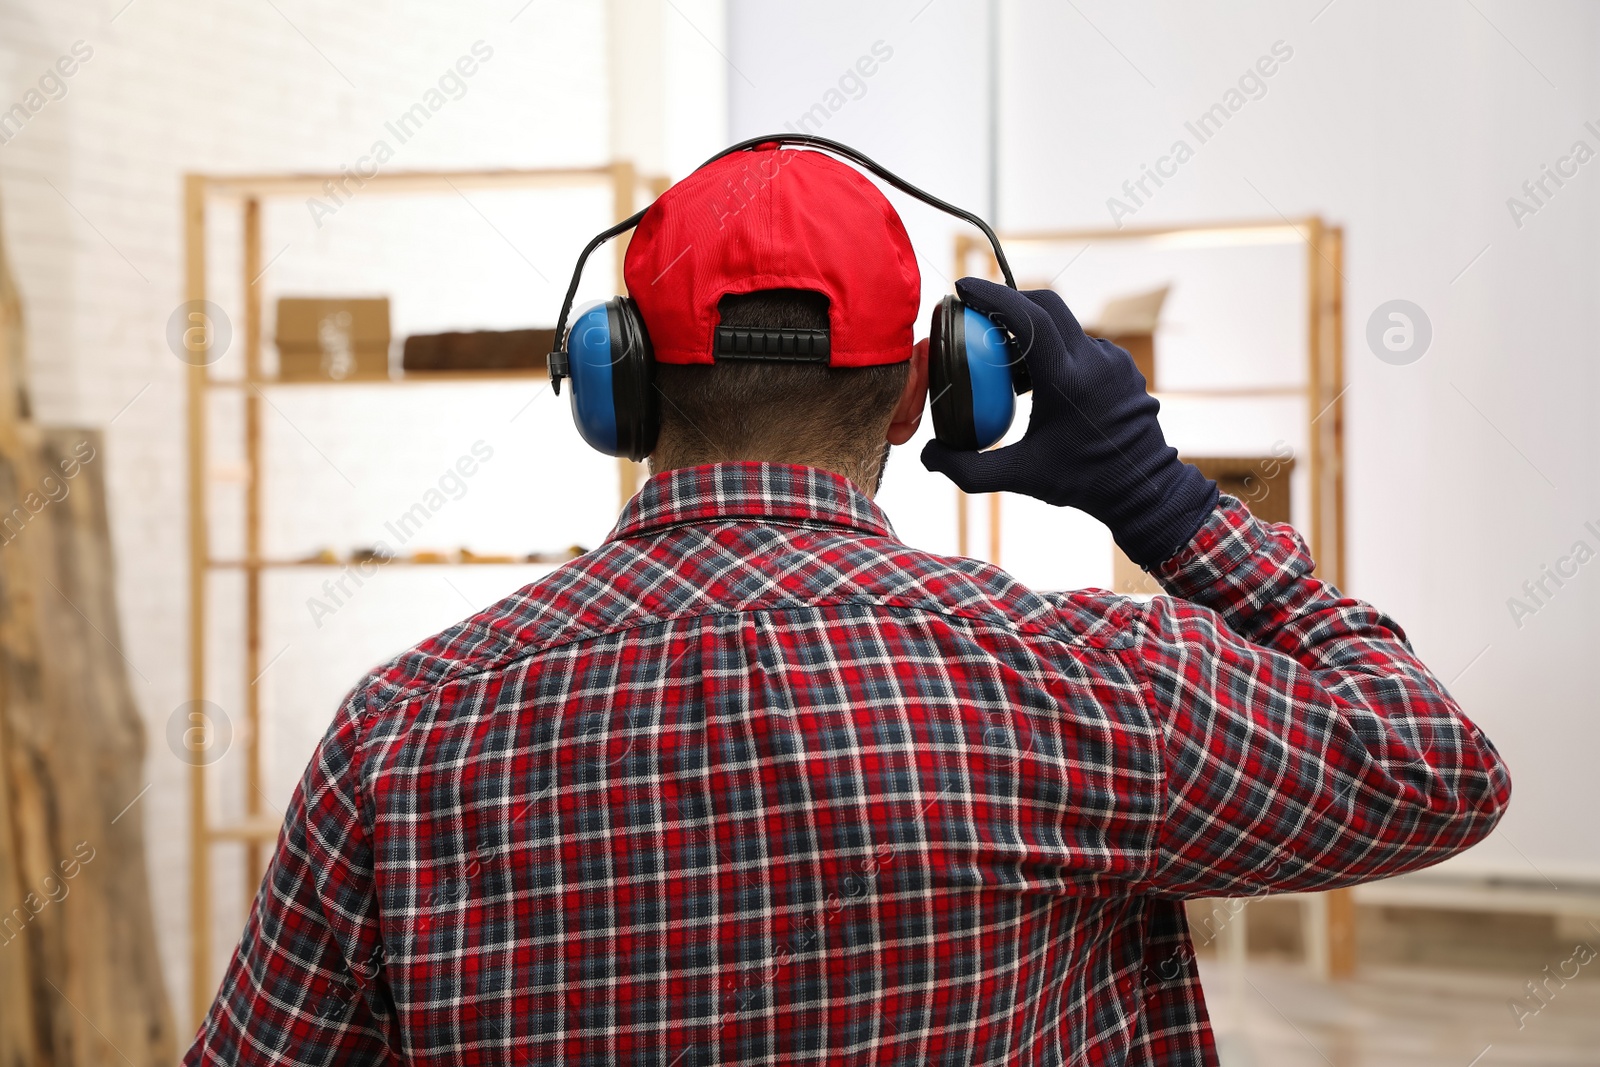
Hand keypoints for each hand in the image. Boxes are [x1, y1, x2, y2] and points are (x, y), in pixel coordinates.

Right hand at [921, 277, 1216, 567]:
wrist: (1144, 490)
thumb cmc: (1082, 482)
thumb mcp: (1019, 477)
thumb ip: (967, 469)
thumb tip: (927, 455)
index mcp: (1068, 378)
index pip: (1027, 315)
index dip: (992, 294)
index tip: (962, 288)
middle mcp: (1094, 359)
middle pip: (1045, 306)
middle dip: (1009, 301)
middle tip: (978, 313)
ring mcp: (1113, 360)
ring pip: (1064, 328)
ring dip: (1034, 332)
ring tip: (1006, 360)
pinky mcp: (1123, 368)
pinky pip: (1082, 346)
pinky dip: (1056, 352)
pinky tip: (1040, 382)